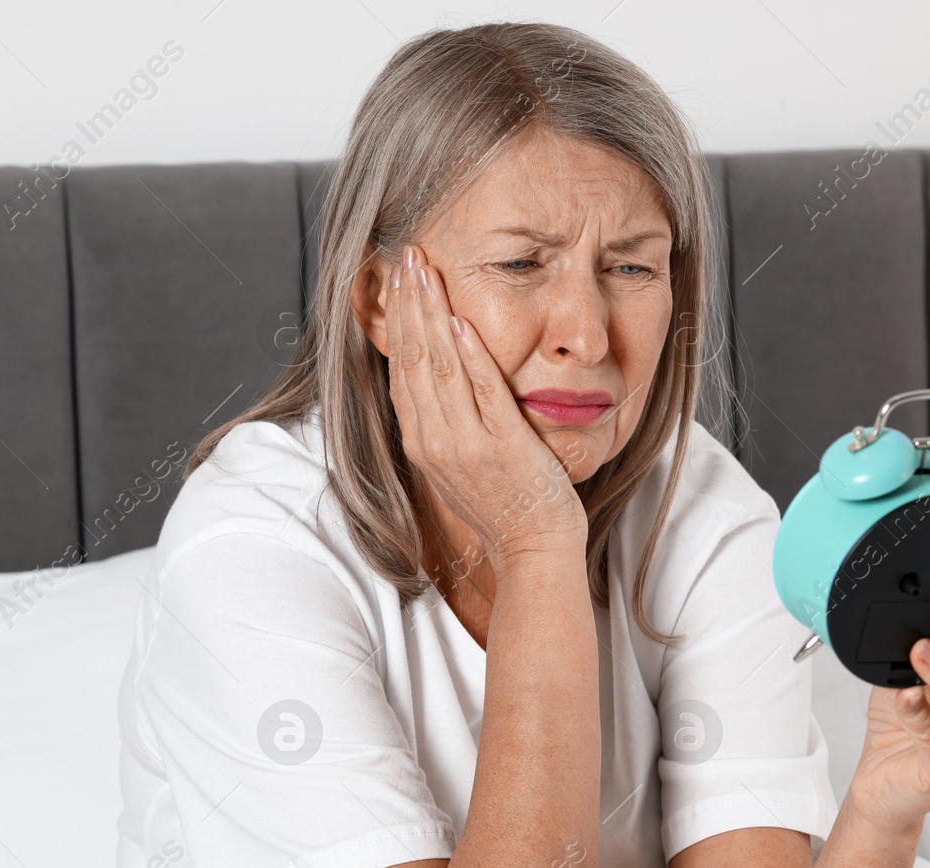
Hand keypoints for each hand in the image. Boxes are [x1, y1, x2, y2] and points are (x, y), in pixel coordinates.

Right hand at [383, 244, 588, 568]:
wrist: (532, 550)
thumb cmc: (504, 504)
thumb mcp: (459, 463)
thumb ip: (445, 422)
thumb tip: (438, 378)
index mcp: (422, 443)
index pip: (401, 370)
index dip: (397, 322)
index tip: (397, 281)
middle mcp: (435, 442)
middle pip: (413, 360)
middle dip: (407, 304)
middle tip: (406, 256)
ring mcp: (466, 445)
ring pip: (439, 369)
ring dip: (429, 315)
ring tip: (423, 270)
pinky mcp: (502, 447)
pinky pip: (482, 392)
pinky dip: (469, 355)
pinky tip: (459, 321)